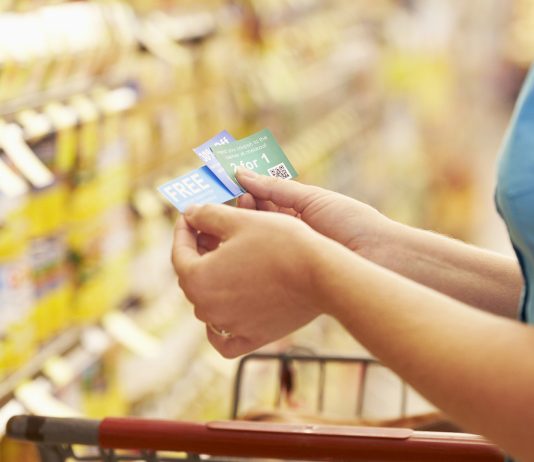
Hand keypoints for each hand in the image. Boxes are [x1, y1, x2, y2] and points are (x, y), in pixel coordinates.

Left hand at [172, 204, 327, 357]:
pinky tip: (225, 308)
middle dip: (197, 252)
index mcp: (198, 279)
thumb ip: (206, 215)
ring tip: (225, 260)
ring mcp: (229, 326)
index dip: (183, 230)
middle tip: (209, 233)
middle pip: (192, 277)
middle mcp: (208, 308)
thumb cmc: (280, 243)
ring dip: (211, 280)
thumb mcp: (239, 220)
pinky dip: (220, 325)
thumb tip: (190, 214)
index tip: (190, 217)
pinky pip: (224, 338)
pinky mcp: (252, 338)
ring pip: (207, 303)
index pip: (179, 252)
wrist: (321, 274)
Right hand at [235, 168, 393, 261]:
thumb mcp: (311, 199)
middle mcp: (290, 234)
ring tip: (232, 214)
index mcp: (298, 213)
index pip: (264, 200)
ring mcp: (287, 255)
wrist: (379, 257)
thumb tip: (241, 173)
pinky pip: (261, 261)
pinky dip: (247, 249)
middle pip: (257, 219)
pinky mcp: (285, 276)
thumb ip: (275, 188)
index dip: (246, 191)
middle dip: (241, 208)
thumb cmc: (351, 222)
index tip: (228, 183)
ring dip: (242, 226)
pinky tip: (235, 240)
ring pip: (255, 239)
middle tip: (228, 200)